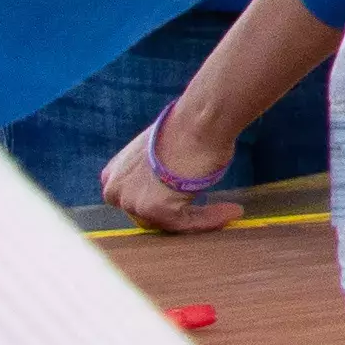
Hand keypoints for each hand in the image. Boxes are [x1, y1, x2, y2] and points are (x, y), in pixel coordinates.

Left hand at [100, 117, 247, 234]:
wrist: (197, 121)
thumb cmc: (184, 127)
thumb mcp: (156, 151)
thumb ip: (152, 172)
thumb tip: (172, 185)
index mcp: (113, 175)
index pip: (133, 201)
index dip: (159, 203)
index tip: (183, 202)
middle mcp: (116, 191)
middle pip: (149, 216)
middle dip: (176, 213)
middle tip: (205, 209)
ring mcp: (134, 202)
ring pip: (170, 222)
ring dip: (201, 217)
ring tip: (227, 211)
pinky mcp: (157, 211)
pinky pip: (188, 224)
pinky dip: (212, 219)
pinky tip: (232, 212)